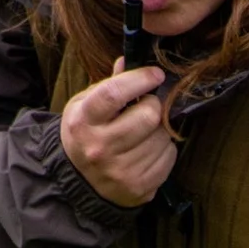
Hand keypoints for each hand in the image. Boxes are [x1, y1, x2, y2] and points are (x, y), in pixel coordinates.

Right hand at [60, 60, 176, 206]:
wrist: (80, 181)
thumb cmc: (87, 134)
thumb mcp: (86, 106)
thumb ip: (109, 84)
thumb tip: (128, 61)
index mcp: (83, 121)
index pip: (114, 94)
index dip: (140, 79)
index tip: (156, 74)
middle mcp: (99, 147)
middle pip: (147, 116)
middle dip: (154, 106)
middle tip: (149, 107)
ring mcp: (120, 170)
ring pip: (162, 137)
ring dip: (160, 130)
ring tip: (144, 133)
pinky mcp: (138, 186)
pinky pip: (168, 158)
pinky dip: (164, 150)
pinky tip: (148, 151)